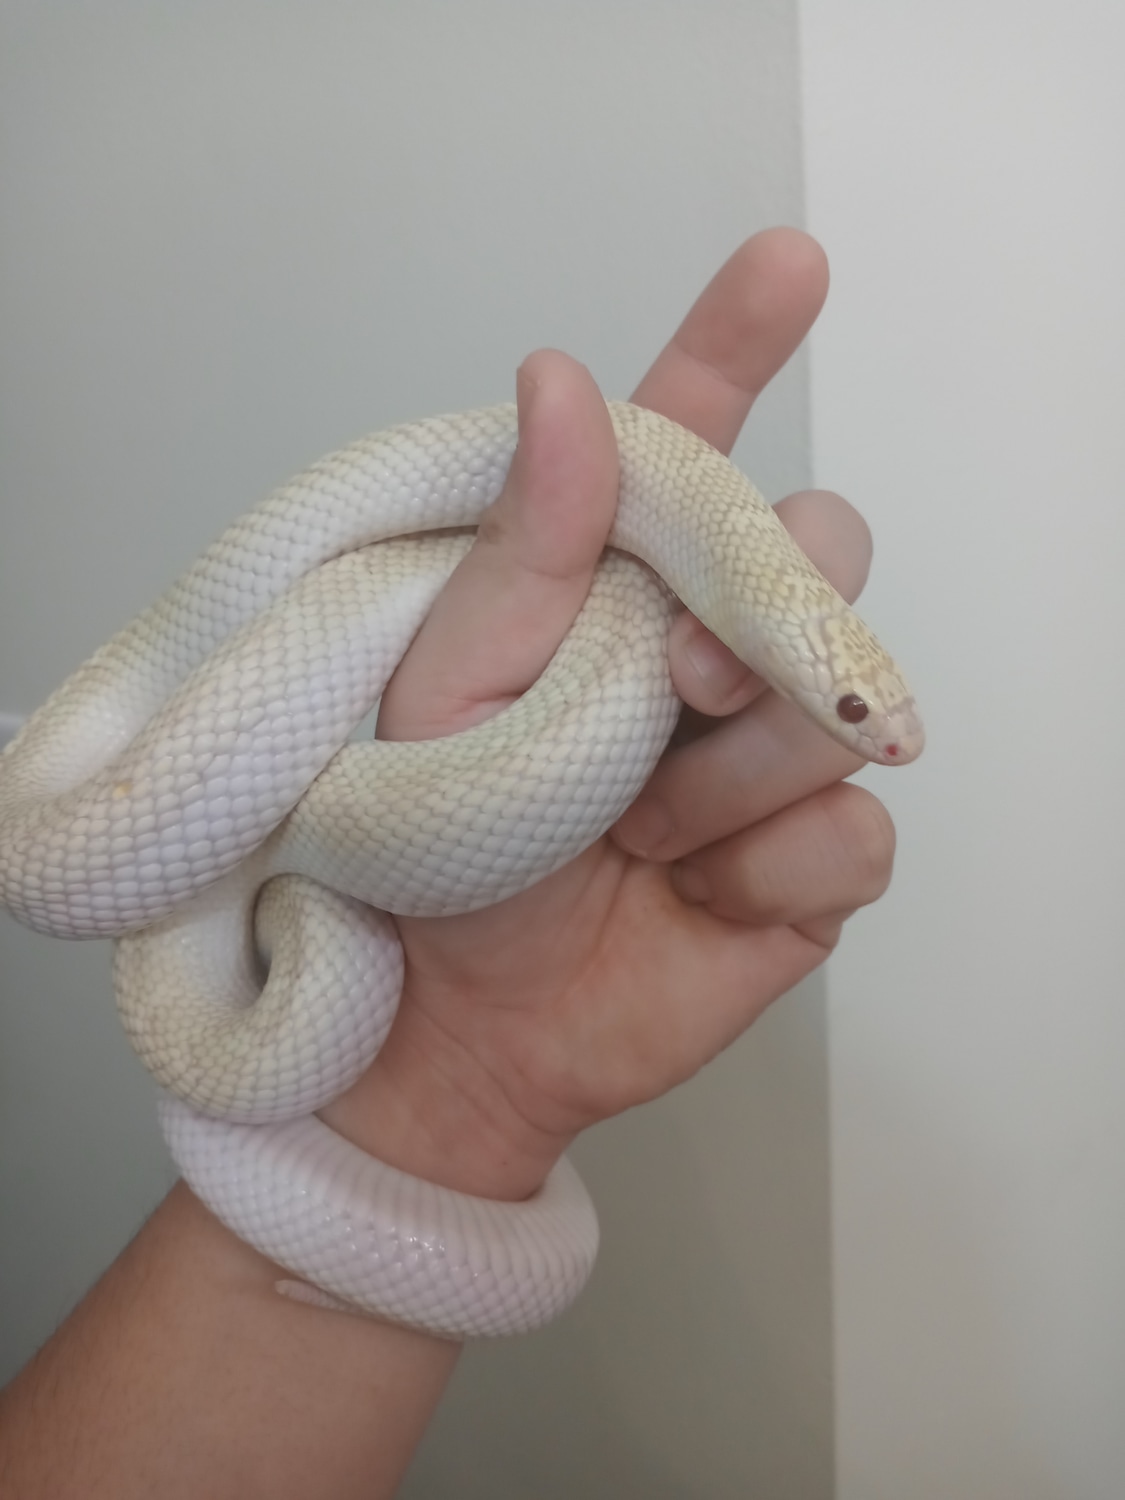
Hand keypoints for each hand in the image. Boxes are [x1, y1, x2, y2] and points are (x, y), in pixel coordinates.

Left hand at [321, 228, 896, 1198]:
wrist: (454, 1029)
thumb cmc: (424, 849)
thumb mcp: (444, 694)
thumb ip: (524, 552)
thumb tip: (562, 382)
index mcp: (605, 589)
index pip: (690, 445)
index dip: (738, 347)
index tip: (788, 262)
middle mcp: (702, 652)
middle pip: (821, 556)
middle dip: (764, 618)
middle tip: (680, 688)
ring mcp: (764, 755)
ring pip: (845, 710)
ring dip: (729, 784)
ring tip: (633, 838)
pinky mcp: (808, 861)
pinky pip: (854, 838)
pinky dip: (765, 877)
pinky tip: (693, 897)